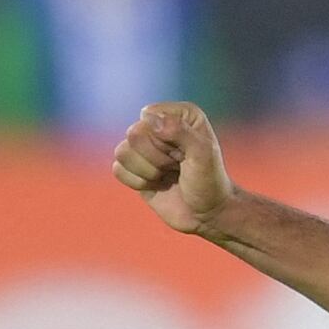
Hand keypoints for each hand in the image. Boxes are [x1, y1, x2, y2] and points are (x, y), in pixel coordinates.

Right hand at [115, 99, 236, 238]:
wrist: (207, 214)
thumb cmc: (210, 181)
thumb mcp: (203, 153)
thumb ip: (179, 130)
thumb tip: (147, 117)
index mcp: (181, 114)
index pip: (150, 116)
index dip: (163, 138)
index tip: (184, 153)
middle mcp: (161, 125)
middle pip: (134, 134)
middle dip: (156, 158)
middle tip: (177, 166)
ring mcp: (146, 147)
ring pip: (122, 151)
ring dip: (147, 171)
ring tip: (168, 175)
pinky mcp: (135, 168)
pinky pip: (118, 169)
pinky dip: (137, 182)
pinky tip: (156, 185)